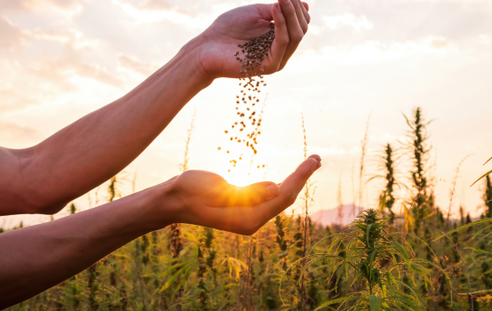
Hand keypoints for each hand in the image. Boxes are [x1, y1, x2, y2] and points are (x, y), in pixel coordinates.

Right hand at [167, 155, 320, 234]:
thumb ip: (247, 192)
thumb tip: (275, 188)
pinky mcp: (245, 207)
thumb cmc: (190, 192)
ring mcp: (249, 215)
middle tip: (318, 158)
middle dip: (302, 177)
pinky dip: (283, 183)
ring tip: (311, 163)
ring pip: (279, 196)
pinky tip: (292, 175)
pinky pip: (270, 195)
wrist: (173, 200)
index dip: (300, 178)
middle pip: (285, 197)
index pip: (282, 197)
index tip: (312, 161)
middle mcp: (252, 220)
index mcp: (247, 219)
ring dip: (296, 179)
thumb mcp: (216, 190)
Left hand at [196, 0, 310, 78]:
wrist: (207, 47)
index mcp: (279, 40)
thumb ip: (278, 10)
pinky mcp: (269, 65)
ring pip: (295, 35)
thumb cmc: (228, 29)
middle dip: (295, 9)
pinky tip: (275, 9)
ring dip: (291, 14)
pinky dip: (281, 24)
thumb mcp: (256, 13)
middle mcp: (281, 51)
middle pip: (301, 29)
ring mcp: (277, 60)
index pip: (300, 23)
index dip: (297, 6)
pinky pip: (282, 42)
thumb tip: (304, 5)